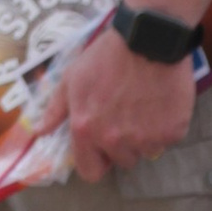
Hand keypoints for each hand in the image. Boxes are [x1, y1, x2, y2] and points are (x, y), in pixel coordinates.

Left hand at [59, 23, 196, 182]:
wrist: (148, 39)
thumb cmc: (106, 57)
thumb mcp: (72, 78)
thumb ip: (55, 110)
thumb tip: (39, 132)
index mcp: (86, 130)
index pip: (90, 171)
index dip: (97, 160)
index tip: (102, 148)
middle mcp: (114, 139)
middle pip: (122, 160)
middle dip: (123, 144)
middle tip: (127, 115)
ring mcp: (145, 138)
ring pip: (146, 151)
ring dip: (145, 136)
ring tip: (144, 106)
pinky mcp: (172, 132)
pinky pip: (167, 140)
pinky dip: (166, 126)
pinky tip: (160, 103)